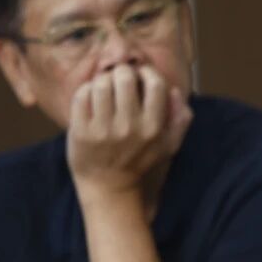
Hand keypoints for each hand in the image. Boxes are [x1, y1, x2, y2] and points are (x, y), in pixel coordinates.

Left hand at [66, 64, 192, 197]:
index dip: (147, 73)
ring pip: (101, 84)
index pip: (155, 84)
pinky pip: (82, 96)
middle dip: (122, 73)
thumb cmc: (140, 163)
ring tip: (105, 87)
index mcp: (154, 128)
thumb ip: (180, 119)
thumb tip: (174, 91)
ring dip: (102, 80)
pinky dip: (86, 91)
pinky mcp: (81, 131)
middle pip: (125, 78)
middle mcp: (129, 127)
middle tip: (119, 79)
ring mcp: (103, 129)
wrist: (110, 188)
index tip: (141, 76)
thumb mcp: (169, 146)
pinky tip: (92, 97)